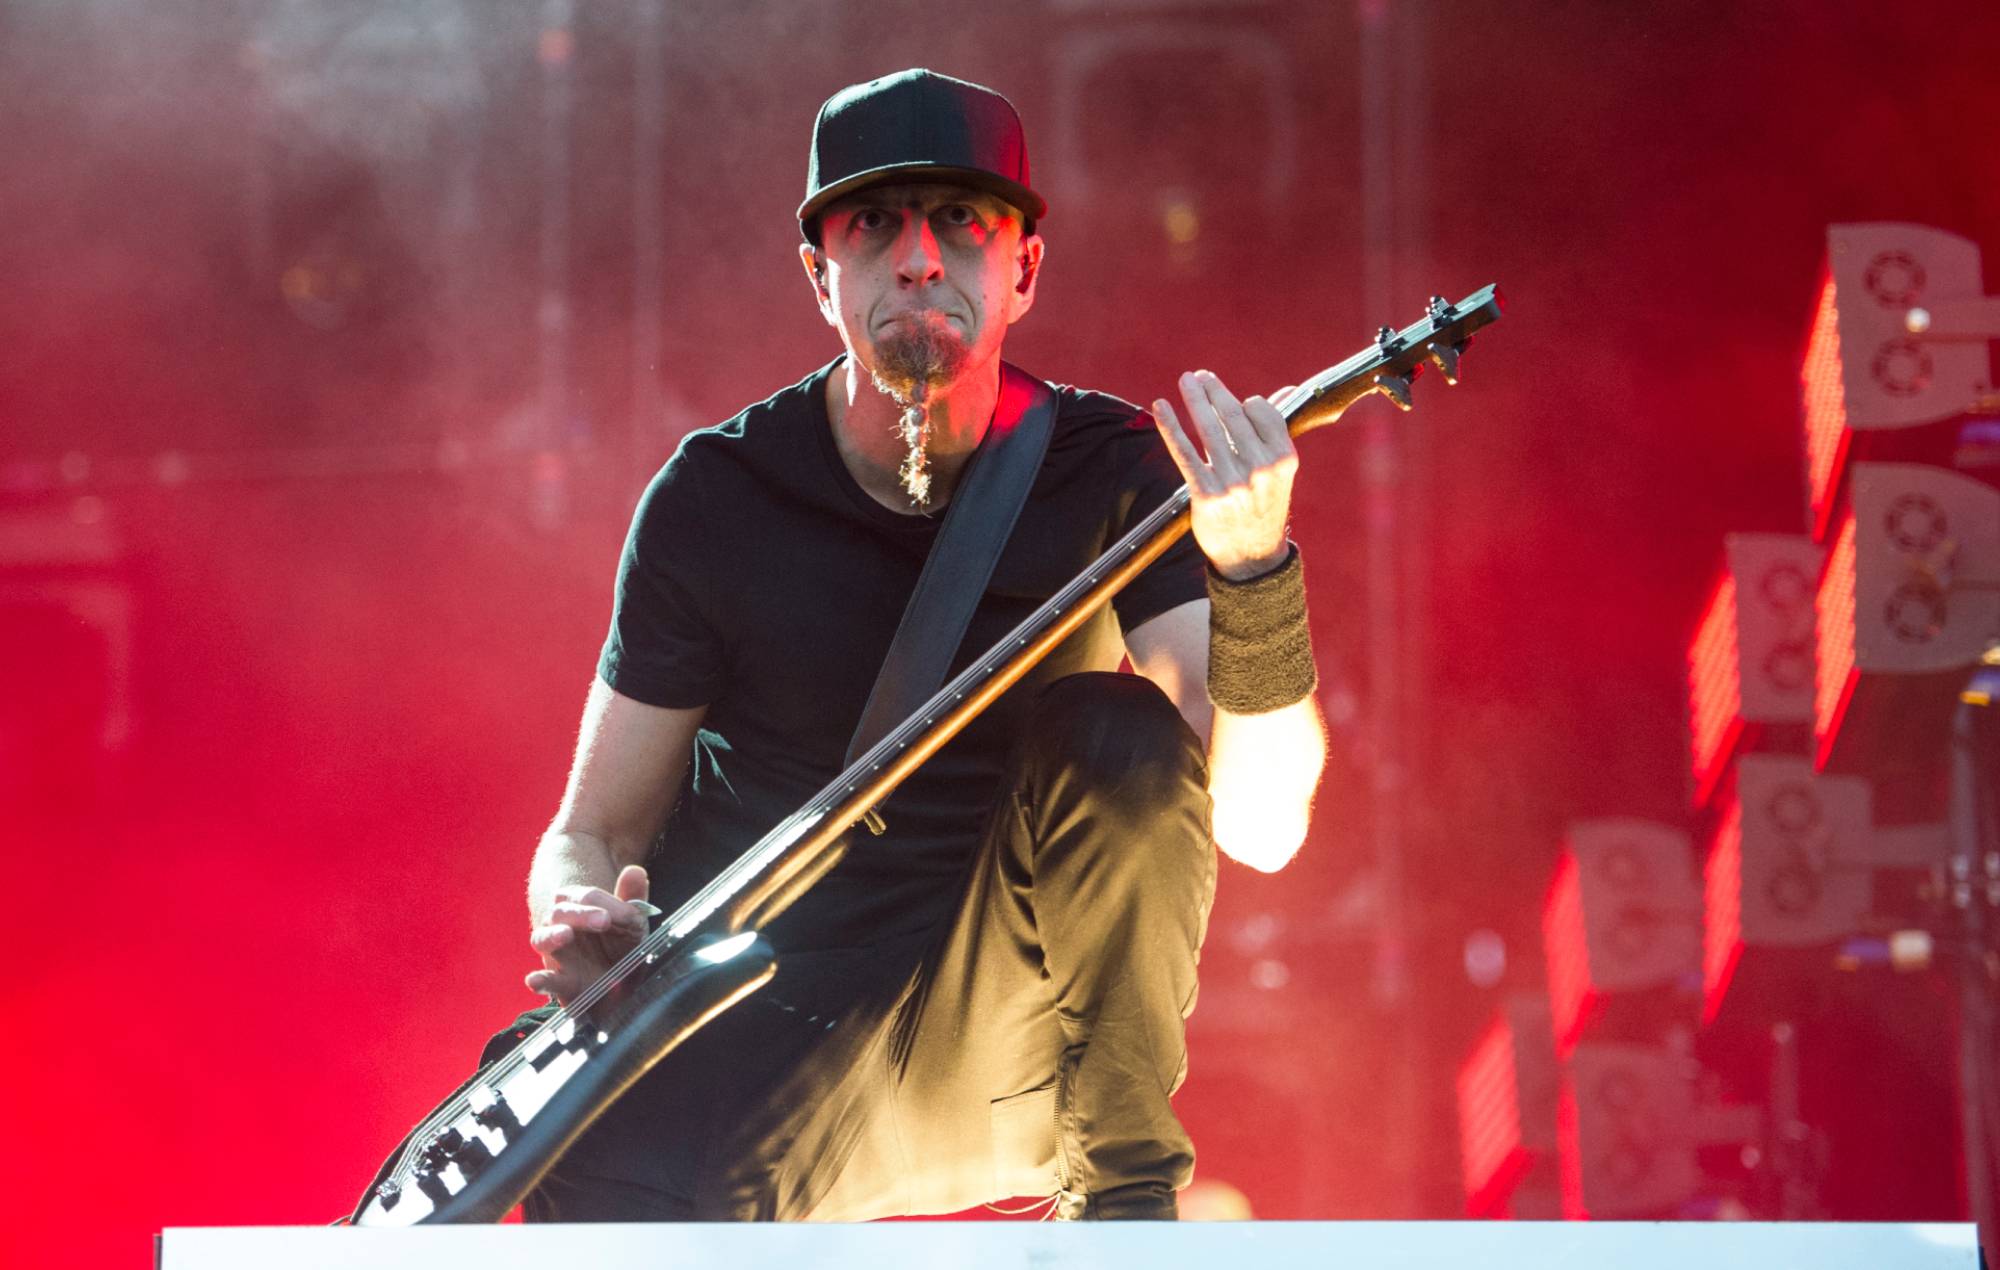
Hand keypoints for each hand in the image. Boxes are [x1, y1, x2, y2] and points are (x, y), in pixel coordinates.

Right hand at [524, 864, 651, 1005]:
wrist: (626, 987)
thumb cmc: (624, 947)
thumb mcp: (634, 923)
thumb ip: (633, 898)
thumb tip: (635, 870)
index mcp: (582, 908)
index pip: (584, 896)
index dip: (600, 901)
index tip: (623, 914)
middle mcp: (563, 926)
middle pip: (561, 911)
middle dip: (581, 913)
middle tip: (603, 921)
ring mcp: (558, 955)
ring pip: (542, 938)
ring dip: (553, 935)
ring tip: (565, 934)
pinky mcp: (561, 984)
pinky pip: (545, 980)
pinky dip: (539, 980)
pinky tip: (535, 980)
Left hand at [1152, 371, 1302, 580]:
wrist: (1251, 557)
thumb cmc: (1263, 506)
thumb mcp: (1279, 471)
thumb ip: (1276, 431)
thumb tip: (1286, 391)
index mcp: (1284, 459)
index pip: (1263, 413)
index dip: (1247, 403)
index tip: (1235, 401)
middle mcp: (1260, 469)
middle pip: (1233, 417)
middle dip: (1214, 391)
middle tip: (1199, 376)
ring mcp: (1232, 482)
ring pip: (1208, 430)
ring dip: (1194, 400)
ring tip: (1185, 381)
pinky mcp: (1206, 494)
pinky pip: (1185, 453)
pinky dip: (1171, 427)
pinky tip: (1161, 408)